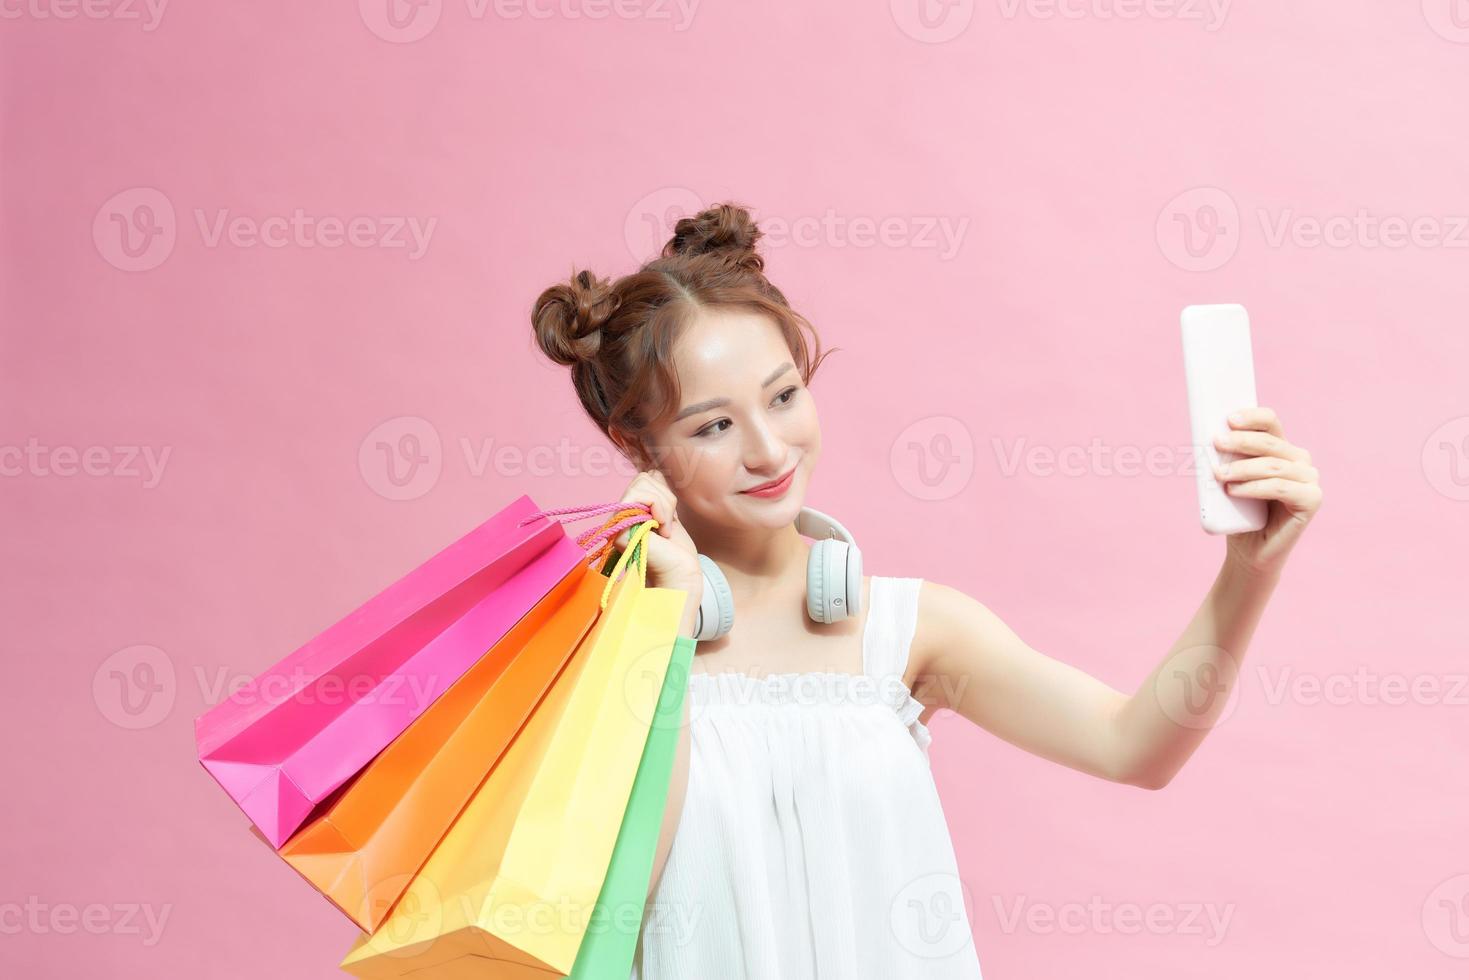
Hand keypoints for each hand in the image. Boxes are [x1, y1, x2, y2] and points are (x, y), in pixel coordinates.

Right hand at [612, 469, 703, 595]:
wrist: (680, 575)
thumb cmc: (677, 551)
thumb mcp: (669, 514)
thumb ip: (659, 494)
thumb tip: (654, 471)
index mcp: (631, 510)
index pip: (645, 478)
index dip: (663, 492)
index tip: (669, 518)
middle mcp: (621, 514)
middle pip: (643, 477)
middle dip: (664, 497)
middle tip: (667, 523)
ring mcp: (618, 520)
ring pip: (642, 483)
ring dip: (663, 505)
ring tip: (664, 529)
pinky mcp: (620, 526)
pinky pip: (642, 497)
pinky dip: (660, 510)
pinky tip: (661, 531)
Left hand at [1211, 406, 1323, 577]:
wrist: (1249, 550)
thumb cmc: (1238, 512)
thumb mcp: (1228, 479)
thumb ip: (1225, 457)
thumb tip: (1209, 436)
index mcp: (1281, 449)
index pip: (1270, 422)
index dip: (1252, 417)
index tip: (1228, 418)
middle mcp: (1300, 461)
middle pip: (1271, 442)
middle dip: (1241, 441)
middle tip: (1216, 443)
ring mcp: (1309, 480)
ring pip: (1274, 465)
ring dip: (1243, 467)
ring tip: (1219, 474)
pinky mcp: (1312, 500)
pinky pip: (1282, 487)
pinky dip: (1255, 487)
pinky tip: (1234, 490)